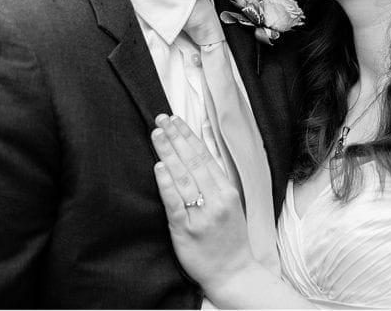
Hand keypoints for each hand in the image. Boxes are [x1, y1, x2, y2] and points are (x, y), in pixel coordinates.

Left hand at [151, 114, 255, 291]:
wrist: (233, 272)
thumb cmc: (229, 238)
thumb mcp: (230, 205)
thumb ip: (215, 180)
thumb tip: (200, 152)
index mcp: (227, 191)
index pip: (206, 156)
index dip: (189, 136)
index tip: (177, 120)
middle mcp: (216, 200)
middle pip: (193, 162)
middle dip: (176, 137)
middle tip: (162, 119)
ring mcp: (202, 214)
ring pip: (183, 177)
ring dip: (169, 153)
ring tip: (157, 135)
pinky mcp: (186, 230)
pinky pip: (175, 203)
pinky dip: (167, 184)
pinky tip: (160, 168)